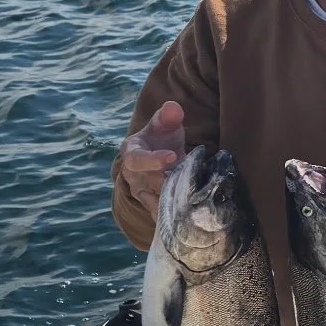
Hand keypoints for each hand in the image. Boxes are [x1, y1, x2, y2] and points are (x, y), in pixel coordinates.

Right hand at [117, 99, 186, 218]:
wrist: (159, 157)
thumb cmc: (161, 138)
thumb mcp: (164, 125)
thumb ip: (168, 117)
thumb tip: (173, 108)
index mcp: (131, 153)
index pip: (136, 159)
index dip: (152, 159)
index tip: (172, 156)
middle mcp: (133, 176)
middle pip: (147, 184)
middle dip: (167, 184)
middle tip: (188, 184)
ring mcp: (142, 193)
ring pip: (155, 202)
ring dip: (173, 203)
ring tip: (193, 202)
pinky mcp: (153, 206)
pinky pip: (162, 215)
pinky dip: (176, 217)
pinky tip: (192, 216)